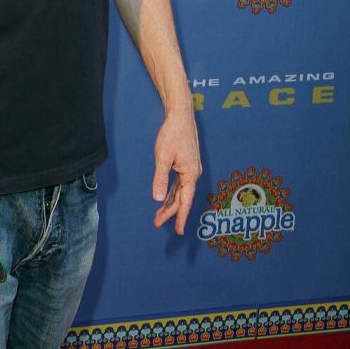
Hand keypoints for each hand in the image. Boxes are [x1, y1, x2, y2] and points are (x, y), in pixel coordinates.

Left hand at [152, 110, 201, 234]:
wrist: (181, 117)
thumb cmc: (172, 134)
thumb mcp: (163, 157)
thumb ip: (160, 179)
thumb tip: (158, 199)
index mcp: (190, 174)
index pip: (185, 201)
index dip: (180, 217)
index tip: (178, 231)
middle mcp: (193, 174)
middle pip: (182, 199)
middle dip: (170, 212)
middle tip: (156, 223)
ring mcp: (191, 170)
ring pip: (180, 192)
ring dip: (170, 204)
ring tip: (158, 216)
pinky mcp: (186, 165)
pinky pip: (179, 184)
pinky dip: (172, 194)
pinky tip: (165, 199)